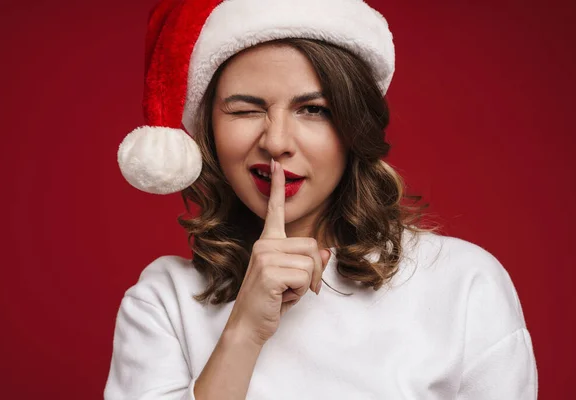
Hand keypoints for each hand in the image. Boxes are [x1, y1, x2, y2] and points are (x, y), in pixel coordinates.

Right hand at [224, 159, 331, 346]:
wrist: (249, 325)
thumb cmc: (271, 301)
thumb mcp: (293, 279)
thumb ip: (308, 262)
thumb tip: (326, 250)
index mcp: (268, 242)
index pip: (275, 210)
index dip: (278, 186)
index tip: (277, 163)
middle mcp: (264, 244)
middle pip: (312, 245)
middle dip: (315, 271)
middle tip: (299, 288)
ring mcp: (264, 256)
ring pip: (310, 262)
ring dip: (307, 284)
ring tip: (286, 293)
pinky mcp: (269, 271)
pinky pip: (304, 276)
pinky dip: (300, 292)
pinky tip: (282, 298)